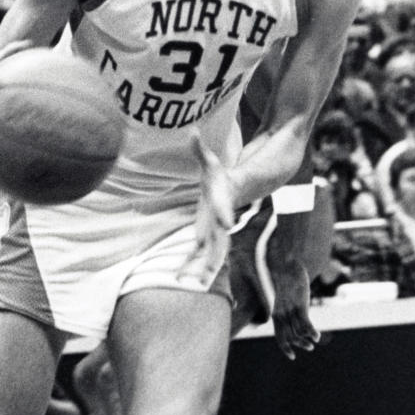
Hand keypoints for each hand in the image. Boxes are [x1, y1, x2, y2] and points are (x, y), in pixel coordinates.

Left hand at [177, 135, 234, 290]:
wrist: (233, 191)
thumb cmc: (219, 176)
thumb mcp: (209, 162)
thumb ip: (199, 148)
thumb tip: (191, 129)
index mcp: (222, 203)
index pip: (225, 209)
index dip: (225, 214)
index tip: (227, 223)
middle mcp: (220, 222)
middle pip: (219, 241)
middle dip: (212, 258)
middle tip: (204, 273)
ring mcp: (216, 233)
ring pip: (211, 255)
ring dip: (202, 271)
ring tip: (189, 285)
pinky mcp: (207, 238)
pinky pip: (201, 256)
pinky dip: (193, 267)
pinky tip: (181, 280)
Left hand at [271, 256, 320, 360]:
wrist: (286, 266)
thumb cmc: (286, 282)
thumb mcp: (284, 298)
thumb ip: (287, 310)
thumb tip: (291, 316)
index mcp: (276, 314)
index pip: (279, 337)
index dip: (285, 348)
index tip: (292, 356)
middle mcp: (282, 314)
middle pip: (290, 337)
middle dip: (300, 345)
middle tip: (309, 347)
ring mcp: (291, 310)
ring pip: (299, 332)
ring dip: (307, 340)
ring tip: (314, 341)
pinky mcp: (300, 305)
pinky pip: (305, 323)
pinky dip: (311, 332)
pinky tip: (317, 336)